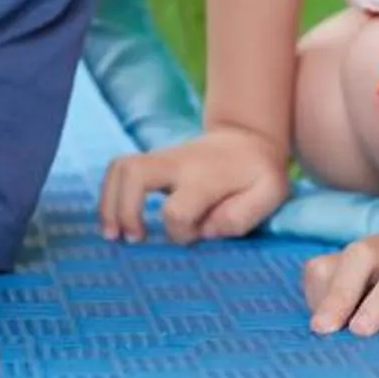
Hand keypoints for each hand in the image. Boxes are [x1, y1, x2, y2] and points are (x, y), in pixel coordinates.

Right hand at [97, 123, 289, 243]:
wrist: (246, 137)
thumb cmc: (258, 172)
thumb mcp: (270, 192)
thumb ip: (242, 215)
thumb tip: (206, 231)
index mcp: (205, 176)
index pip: (176, 210)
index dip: (180, 233)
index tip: (196, 236)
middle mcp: (176, 163)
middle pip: (133, 174)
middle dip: (124, 210)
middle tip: (130, 240)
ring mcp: (161, 159)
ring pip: (119, 168)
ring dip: (108, 203)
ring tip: (112, 235)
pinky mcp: (152, 162)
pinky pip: (118, 171)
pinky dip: (108, 196)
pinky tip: (113, 221)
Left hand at [302, 211, 378, 335]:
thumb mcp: (368, 281)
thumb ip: (335, 297)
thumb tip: (320, 328)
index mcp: (366, 259)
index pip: (327, 268)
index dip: (318, 296)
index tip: (319, 331)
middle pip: (359, 258)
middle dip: (339, 292)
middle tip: (324, 330)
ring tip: (363, 330)